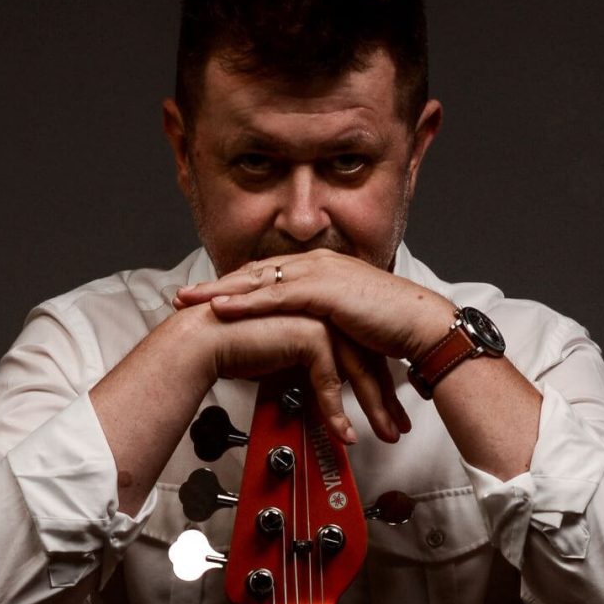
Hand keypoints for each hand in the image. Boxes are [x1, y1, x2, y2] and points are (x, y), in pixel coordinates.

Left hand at [173, 253, 456, 444]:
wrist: (420, 326)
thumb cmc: (392, 330)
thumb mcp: (348, 322)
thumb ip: (324, 323)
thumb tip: (306, 340)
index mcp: (322, 269)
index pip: (269, 275)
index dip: (235, 285)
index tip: (207, 295)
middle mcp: (317, 263)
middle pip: (255, 272)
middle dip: (216, 284)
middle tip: (183, 296)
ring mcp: (319, 273)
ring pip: (258, 280)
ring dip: (220, 290)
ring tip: (189, 302)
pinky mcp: (323, 290)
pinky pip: (275, 295)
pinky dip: (245, 301)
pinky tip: (221, 308)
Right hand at [178, 301, 397, 447]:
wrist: (205, 342)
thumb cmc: (237, 349)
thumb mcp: (285, 361)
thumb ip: (308, 368)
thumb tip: (324, 396)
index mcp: (322, 314)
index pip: (360, 353)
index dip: (376, 386)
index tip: (388, 414)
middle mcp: (325, 313)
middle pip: (366, 361)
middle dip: (385, 400)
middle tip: (397, 429)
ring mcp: (320, 320)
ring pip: (358, 370)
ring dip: (374, 408)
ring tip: (385, 434)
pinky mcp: (309, 334)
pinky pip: (332, 379)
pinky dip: (337, 411)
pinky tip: (342, 432)